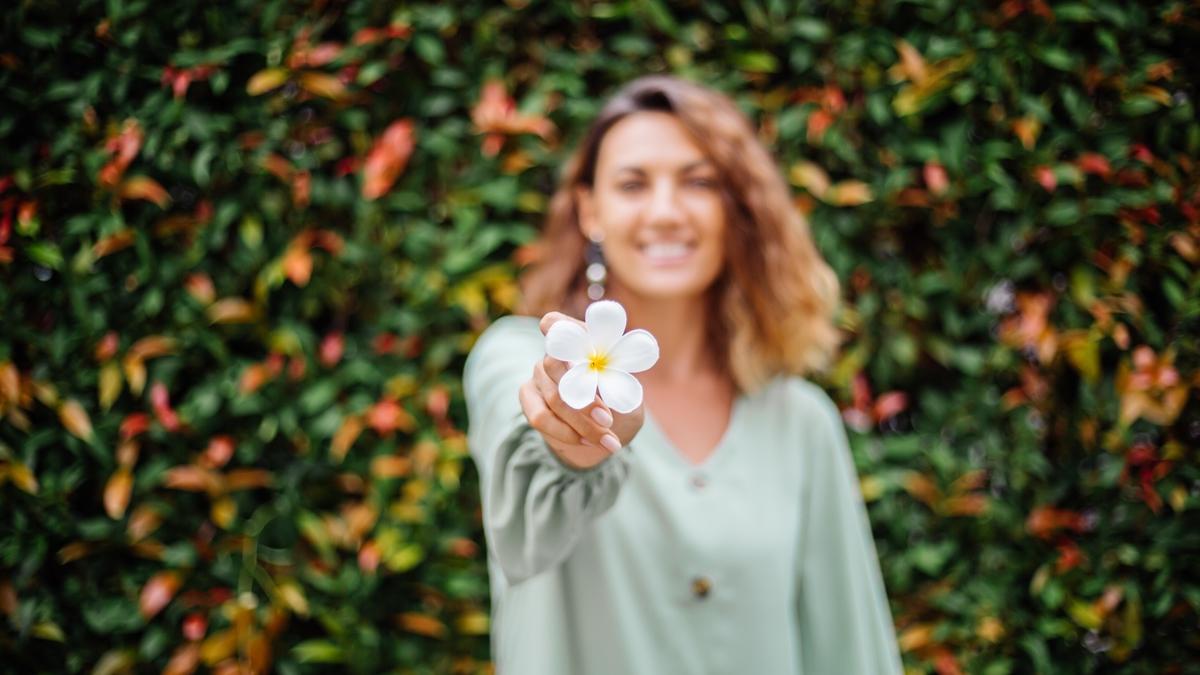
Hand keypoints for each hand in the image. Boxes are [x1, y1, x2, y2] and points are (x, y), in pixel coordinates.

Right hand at [518, 312, 645, 470]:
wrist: (606, 432)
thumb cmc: (620, 404)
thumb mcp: (627, 392)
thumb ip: (615, 382)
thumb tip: (602, 382)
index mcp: (581, 341)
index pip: (557, 325)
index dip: (557, 328)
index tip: (574, 343)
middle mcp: (555, 354)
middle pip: (554, 365)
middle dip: (583, 397)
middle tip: (607, 419)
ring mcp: (539, 375)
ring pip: (553, 398)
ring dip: (582, 423)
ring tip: (607, 439)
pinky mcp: (529, 399)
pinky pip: (540, 417)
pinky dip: (566, 433)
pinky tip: (586, 441)